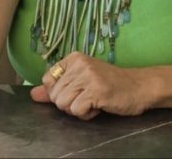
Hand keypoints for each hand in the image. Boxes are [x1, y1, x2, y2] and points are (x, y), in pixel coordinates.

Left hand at [30, 52, 148, 119]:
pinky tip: (99, 106)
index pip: (47, 79)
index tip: (76, 90)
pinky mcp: (96, 90)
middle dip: (69, 103)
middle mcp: (79, 63)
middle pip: (54, 95)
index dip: (59, 92)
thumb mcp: (81, 82)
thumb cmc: (109, 85)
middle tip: (88, 97)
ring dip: (78, 109)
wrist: (138, 87)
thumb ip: (55, 88)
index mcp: (73, 58)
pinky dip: (87, 114)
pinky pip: (77, 110)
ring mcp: (88, 76)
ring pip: (63, 104)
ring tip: (94, 101)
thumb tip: (33, 94)